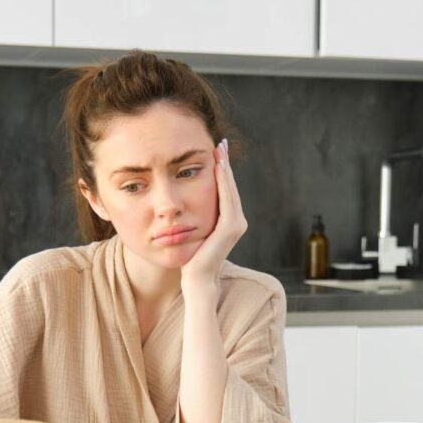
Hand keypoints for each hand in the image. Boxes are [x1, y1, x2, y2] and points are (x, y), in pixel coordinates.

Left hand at [181, 139, 247, 287]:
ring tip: (219, 149)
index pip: (225, 191)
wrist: (196, 280)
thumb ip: (197, 217)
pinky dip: (223, 182)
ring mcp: (236, 225)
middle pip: (230, 187)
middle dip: (225, 164)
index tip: (216, 151)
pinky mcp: (229, 228)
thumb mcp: (195, 232)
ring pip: (229, 190)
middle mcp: (237, 222)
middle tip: (220, 142)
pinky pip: (226, 199)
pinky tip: (218, 167)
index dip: (222, 171)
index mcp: (229, 222)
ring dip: (225, 168)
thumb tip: (186, 203)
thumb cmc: (191, 259)